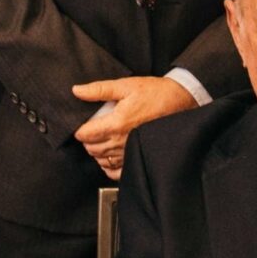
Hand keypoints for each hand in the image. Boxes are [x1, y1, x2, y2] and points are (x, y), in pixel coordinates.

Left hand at [70, 76, 196, 179]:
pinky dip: (109, 166)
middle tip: (91, 130)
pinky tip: (110, 156)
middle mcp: (121, 141)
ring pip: (102, 160)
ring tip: (101, 140)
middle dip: (87, 140)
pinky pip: (116, 172)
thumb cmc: (155, 93)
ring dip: (97, 151)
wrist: (180, 102)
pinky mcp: (138, 157)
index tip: (81, 124)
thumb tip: (77, 90)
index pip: (85, 135)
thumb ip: (99, 90)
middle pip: (91, 148)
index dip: (79, 130)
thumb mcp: (125, 86)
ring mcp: (129, 152)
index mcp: (116, 123)